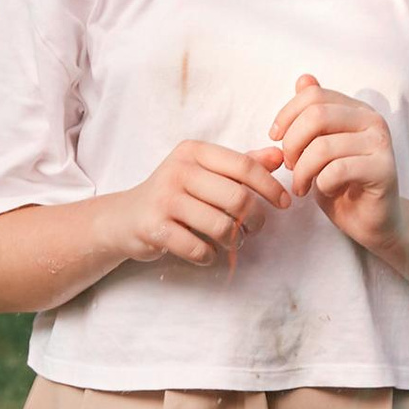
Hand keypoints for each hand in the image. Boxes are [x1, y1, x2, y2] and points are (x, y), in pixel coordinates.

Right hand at [118, 136, 284, 270]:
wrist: (125, 217)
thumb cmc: (174, 193)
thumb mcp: (205, 172)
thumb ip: (241, 165)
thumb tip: (279, 157)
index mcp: (193, 151)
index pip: (244, 166)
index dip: (270, 186)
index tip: (283, 203)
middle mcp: (177, 170)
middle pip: (237, 198)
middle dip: (255, 219)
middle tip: (255, 228)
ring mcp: (163, 199)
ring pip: (221, 226)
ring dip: (235, 240)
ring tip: (233, 241)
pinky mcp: (154, 228)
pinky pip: (198, 248)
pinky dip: (210, 256)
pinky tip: (208, 253)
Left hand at [268, 73, 402, 260]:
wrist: (373, 221)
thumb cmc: (342, 184)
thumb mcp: (319, 146)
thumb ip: (312, 115)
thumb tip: (304, 79)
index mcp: (356, 109)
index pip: (313, 95)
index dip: (287, 115)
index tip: (275, 139)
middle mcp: (372, 120)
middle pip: (316, 116)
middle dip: (292, 144)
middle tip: (288, 166)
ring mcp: (380, 144)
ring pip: (323, 146)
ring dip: (301, 170)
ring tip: (301, 185)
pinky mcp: (384, 170)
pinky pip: (337, 170)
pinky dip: (320, 184)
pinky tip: (323, 191)